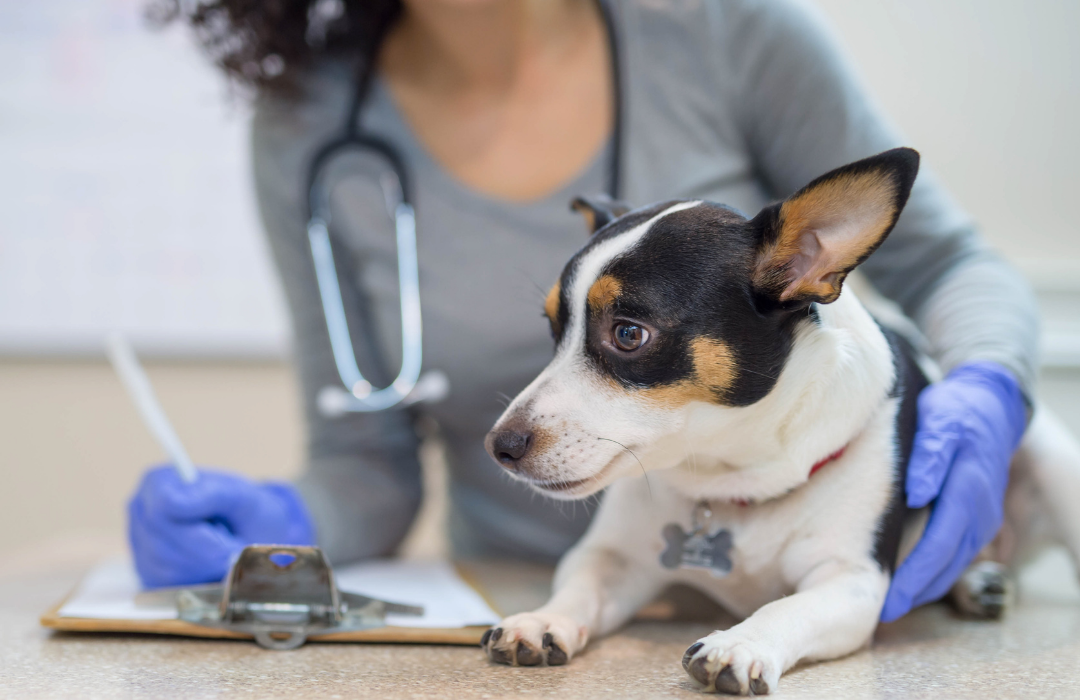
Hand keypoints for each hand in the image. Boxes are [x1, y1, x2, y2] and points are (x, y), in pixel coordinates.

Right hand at [128, 466, 314, 587]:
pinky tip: (215, 565)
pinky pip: (169, 585)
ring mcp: (142, 544)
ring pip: (167, 567)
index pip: (162, 509)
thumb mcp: (238, 494)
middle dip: (206, 551)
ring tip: (227, 554)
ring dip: (205, 566)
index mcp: (158, 482)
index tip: (225, 534)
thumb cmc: (242, 508)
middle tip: (235, 549)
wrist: (249, 533)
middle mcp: (142, 512)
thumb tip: (173, 502)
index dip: (195, 528)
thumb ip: (209, 494)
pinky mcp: (150, 572)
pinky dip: (198, 579)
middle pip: (162, 542)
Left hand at [880, 361, 1026, 621]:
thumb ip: (928, 455)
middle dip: (916, 592)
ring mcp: (983, 518)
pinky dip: (936, 571)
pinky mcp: (979, 519)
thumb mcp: (939, 422)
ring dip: (926, 587)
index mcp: (967, 491)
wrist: (991, 407)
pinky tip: (912, 580)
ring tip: (892, 604)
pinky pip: (957, 554)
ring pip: (954, 564)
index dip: (913, 576)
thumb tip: (917, 492)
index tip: (888, 599)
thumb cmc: (955, 413)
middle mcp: (979, 512)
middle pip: (946, 564)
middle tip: (881, 614)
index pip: (938, 544)